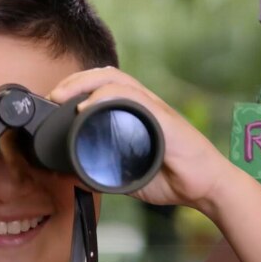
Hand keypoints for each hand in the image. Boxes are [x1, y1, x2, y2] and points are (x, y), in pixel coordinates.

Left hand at [50, 68, 234, 214]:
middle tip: (53, 95)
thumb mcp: (129, 175)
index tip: (55, 100)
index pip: (104, 85)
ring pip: (116, 79)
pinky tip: (88, 106)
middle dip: (74, 80)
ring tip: (63, 95)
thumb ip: (108, 171)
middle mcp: (145, 104)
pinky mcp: (163, 119)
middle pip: (106, 75)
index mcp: (137, 113)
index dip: (78, 86)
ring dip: (85, 82)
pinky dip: (106, 97)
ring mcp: (154, 109)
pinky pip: (133, 98)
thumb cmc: (174, 177)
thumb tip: (79, 177)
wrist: (207, 186)